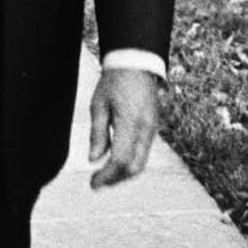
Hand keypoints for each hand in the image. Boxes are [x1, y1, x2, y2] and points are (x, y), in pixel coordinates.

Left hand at [86, 66, 161, 188]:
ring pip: (141, 163)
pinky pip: (144, 153)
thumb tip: (93, 160)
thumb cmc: (113, 82)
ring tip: (105, 175)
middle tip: (98, 182)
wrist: (136, 63)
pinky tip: (116, 162)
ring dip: (123, 174)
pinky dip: (131, 163)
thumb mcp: (98, 105)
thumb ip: (97, 133)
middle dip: (116, 179)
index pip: (120, 160)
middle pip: (134, 167)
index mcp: (130, 122)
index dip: (106, 176)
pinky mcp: (154, 127)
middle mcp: (145, 128)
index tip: (93, 183)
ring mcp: (152, 129)